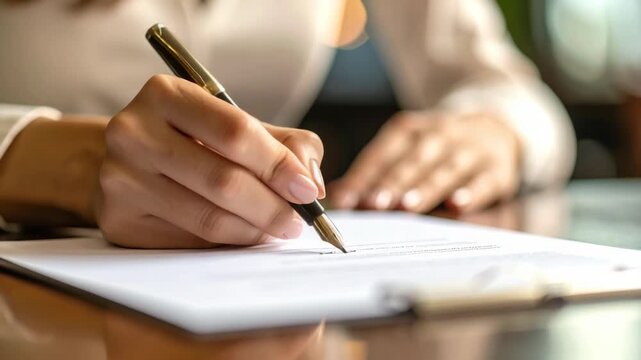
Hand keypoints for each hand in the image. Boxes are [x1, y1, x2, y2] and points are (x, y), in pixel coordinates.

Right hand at [97, 75, 324, 247]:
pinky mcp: (118, 219)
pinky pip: (188, 242)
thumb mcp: (239, 125)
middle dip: (272, 207)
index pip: (235, 132)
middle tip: (298, 221)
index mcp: (166, 94)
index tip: (307, 191)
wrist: (132, 159)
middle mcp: (133, 132)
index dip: (278, 166)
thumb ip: (287, 144)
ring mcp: (119, 177)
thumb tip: (311, 184)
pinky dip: (226, 243)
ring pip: (207, 217)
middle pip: (223, 180)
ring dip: (254, 230)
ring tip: (276, 230)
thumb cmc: (195, 139)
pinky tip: (243, 235)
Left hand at [329, 111, 519, 212]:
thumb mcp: (405, 151)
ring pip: (445, 169)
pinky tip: (457, 206)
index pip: (382, 153)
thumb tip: (337, 198)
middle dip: (392, 182)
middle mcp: (439, 135)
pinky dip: (471, 193)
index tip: (346, 201)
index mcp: (409, 130)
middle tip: (373, 204)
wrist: (496, 128)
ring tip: (407, 207)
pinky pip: (483, 181)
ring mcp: (470, 150)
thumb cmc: (436, 150)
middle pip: (412, 160)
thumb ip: (372, 174)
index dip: (364, 176)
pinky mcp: (497, 169)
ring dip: (425, 188)